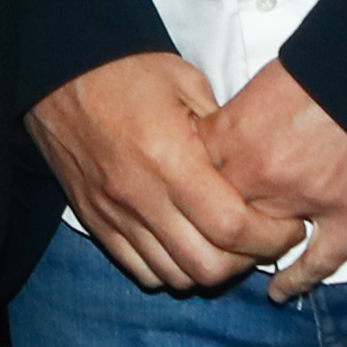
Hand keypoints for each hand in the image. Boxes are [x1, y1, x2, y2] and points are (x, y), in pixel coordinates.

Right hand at [29, 53, 304, 293]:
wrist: (58, 71)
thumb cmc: (127, 70)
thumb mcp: (188, 83)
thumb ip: (224, 134)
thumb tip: (256, 171)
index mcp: (170, 157)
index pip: (232, 226)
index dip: (271, 237)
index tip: (289, 227)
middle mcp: (140, 195)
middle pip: (206, 266)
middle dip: (246, 261)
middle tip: (262, 240)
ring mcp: (114, 214)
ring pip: (174, 276)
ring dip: (208, 268)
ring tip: (225, 245)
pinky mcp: (95, 222)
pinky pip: (139, 271)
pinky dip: (170, 269)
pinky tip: (185, 245)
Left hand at [206, 62, 346, 302]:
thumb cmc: (324, 66)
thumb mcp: (264, 81)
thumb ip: (236, 117)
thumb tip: (216, 137)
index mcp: (236, 136)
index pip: (189, 177)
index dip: (186, 186)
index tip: (186, 191)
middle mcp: (262, 176)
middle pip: (217, 220)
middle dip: (210, 227)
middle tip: (209, 231)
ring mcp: (306, 202)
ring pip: (261, 246)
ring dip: (249, 252)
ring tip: (242, 255)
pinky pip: (317, 262)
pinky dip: (297, 280)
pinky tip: (280, 292)